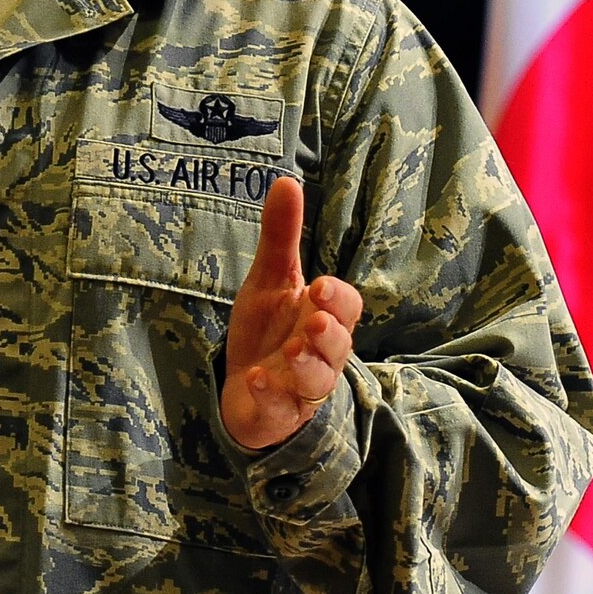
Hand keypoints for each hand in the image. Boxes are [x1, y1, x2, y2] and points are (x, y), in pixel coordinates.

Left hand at [220, 175, 362, 450]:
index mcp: (322, 317)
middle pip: (338, 345)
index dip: (337, 299)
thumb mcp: (270, 280)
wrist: (246, 387)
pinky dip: (270, 393)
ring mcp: (301, 387)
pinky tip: (257, 378)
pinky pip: (281, 407)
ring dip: (306, 365)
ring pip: (317, 380)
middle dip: (329, 334)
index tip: (320, 286)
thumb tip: (287, 181)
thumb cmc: (268, 330)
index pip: (346, 307)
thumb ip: (281, 236)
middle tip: (314, 321)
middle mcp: (320, 354)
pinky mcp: (279, 412)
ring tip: (290, 349)